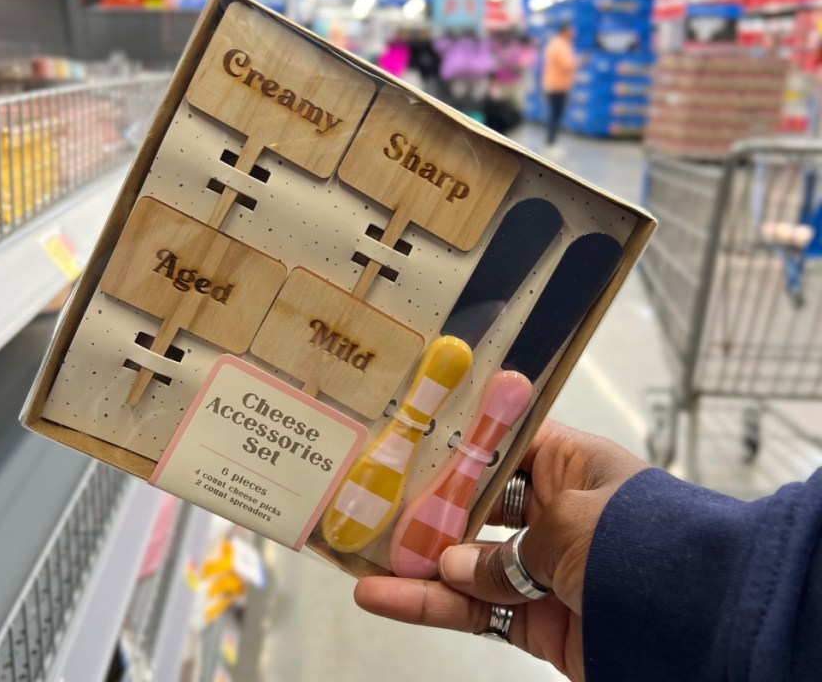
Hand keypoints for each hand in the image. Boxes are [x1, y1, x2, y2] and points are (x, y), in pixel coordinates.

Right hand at [354, 420, 647, 681]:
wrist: (707, 629)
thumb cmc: (646, 547)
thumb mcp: (569, 525)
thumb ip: (503, 547)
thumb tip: (455, 566)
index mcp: (570, 466)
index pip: (504, 444)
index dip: (460, 443)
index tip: (410, 439)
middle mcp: (555, 512)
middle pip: (476, 505)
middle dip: (427, 508)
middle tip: (373, 501)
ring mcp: (542, 569)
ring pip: (465, 561)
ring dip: (416, 561)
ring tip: (363, 553)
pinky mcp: (536, 620)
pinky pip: (473, 609)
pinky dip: (430, 605)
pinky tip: (385, 597)